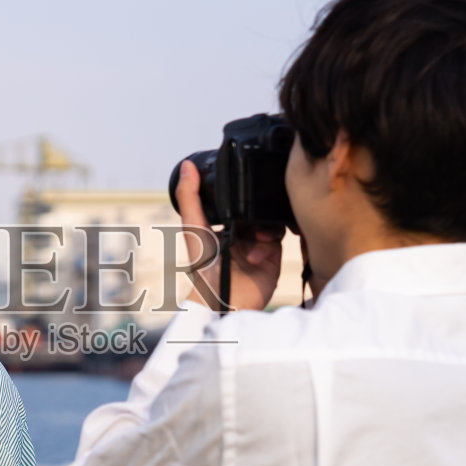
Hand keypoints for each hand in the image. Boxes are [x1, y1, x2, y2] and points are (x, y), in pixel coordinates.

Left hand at [174, 160, 282, 311]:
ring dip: (263, 227)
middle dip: (255, 211)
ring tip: (255, 238)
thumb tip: (187, 166)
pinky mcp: (272, 255)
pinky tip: (257, 253)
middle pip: (255, 208)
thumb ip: (190, 197)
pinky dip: (269, 242)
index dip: (240, 192)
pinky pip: (278, 238)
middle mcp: (241, 231)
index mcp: (223, 222)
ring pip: (269, 220)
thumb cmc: (203, 268)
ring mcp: (257, 242)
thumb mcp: (194, 227)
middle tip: (247, 222)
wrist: (223, 299)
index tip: (242, 185)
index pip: (236, 199)